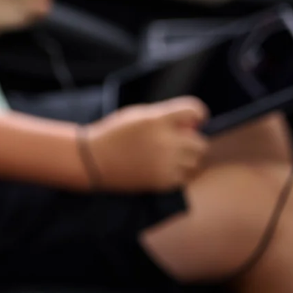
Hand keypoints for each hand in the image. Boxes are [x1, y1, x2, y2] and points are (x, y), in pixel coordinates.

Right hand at [86, 97, 209, 191]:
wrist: (93, 160)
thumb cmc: (114, 134)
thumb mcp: (136, 115)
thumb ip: (165, 116)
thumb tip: (194, 124)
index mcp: (156, 120)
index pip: (194, 111)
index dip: (197, 114)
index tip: (193, 119)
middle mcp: (164, 141)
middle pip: (200, 142)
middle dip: (190, 141)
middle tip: (175, 143)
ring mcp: (164, 163)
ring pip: (195, 162)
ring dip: (187, 158)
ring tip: (168, 157)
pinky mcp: (163, 181)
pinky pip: (185, 177)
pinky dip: (177, 173)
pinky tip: (161, 168)